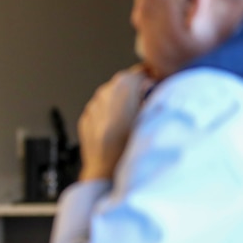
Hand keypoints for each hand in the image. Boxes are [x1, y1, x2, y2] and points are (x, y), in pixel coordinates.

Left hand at [77, 65, 153, 180]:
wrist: (104, 172)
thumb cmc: (128, 148)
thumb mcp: (150, 117)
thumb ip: (153, 95)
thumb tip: (154, 85)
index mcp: (123, 86)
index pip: (141, 71)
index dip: (151, 78)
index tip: (156, 86)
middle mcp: (105, 92)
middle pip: (125, 83)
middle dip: (136, 91)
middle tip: (146, 106)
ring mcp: (93, 105)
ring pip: (111, 97)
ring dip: (122, 104)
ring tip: (131, 122)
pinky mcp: (86, 118)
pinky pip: (101, 111)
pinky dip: (109, 115)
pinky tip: (118, 130)